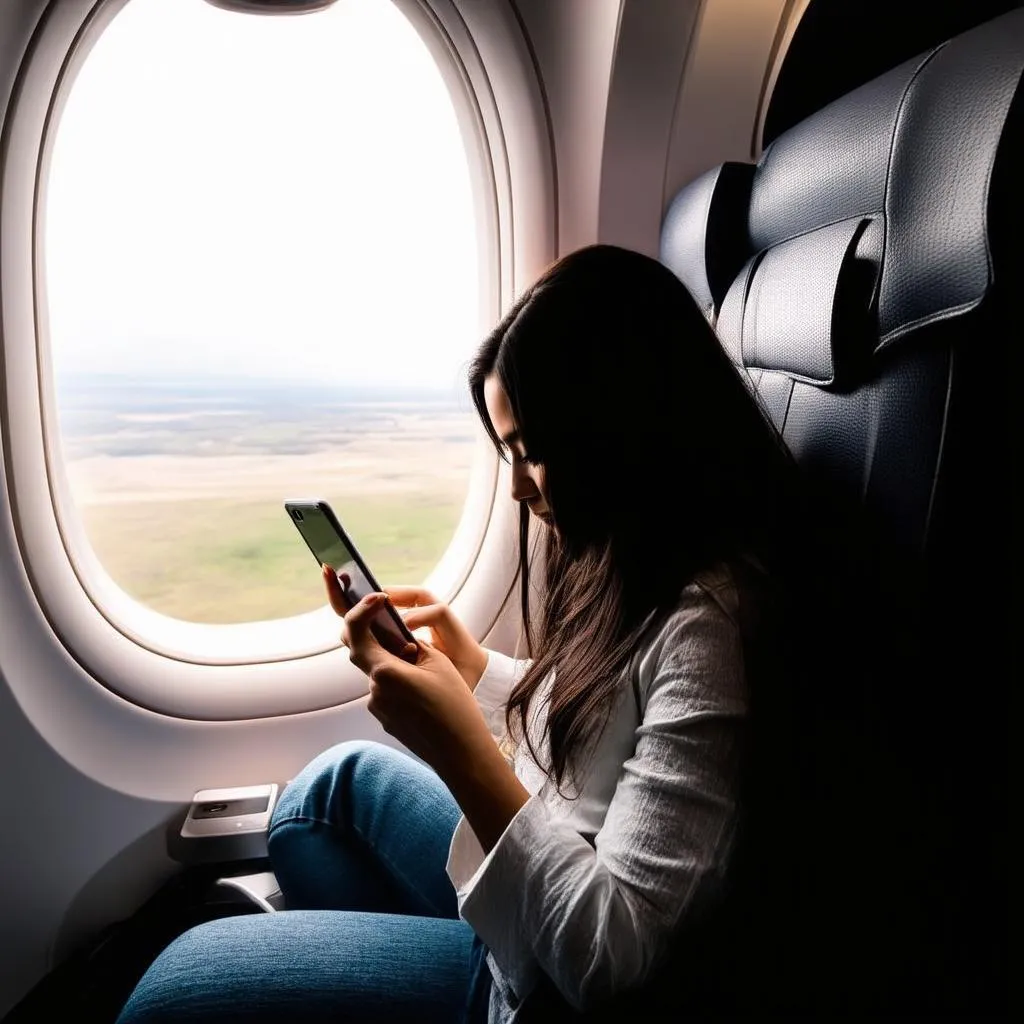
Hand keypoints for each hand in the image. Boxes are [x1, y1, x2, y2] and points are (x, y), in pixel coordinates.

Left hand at [339, 589, 496, 775]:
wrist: (460, 752)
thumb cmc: (454, 705)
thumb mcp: (437, 662)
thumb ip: (411, 644)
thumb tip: (398, 636)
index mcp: (385, 671)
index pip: (355, 631)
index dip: (362, 610)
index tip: (379, 599)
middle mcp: (374, 689)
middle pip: (360, 650)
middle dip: (371, 632)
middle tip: (388, 619)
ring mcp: (377, 706)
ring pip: (375, 670)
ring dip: (388, 659)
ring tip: (419, 661)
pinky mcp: (384, 718)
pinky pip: (384, 690)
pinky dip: (396, 679)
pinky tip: (422, 687)